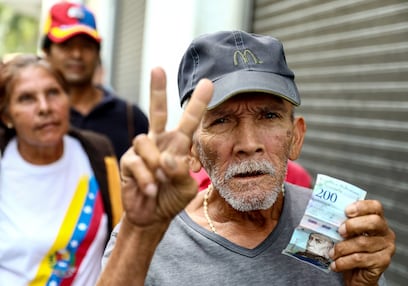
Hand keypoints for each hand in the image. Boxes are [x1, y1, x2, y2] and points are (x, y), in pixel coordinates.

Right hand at [119, 67, 212, 227]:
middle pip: (157, 111)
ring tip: (159, 181)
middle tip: (157, 68)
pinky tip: (150, 190)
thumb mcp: (185, 188)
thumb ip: (181, 172)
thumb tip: (166, 158)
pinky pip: (137, 162)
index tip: (207, 82)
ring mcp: (142, 151)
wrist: (151, 216)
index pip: (189, 121)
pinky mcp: (128, 161)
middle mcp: (159, 142)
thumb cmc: (171, 198)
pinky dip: (146, 178)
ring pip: (145, 141)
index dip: (197, 103)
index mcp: (177, 144)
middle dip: (157, 90)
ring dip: (155, 163)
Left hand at [329, 200, 395, 285]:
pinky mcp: (382, 262)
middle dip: (353, 225)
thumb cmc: (350, 250)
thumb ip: (342, 224)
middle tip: (339, 231)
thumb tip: (324, 217)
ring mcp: (386, 248)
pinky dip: (343, 262)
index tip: (346, 211)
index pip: (375, 206)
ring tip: (331, 253)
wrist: (357, 275)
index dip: (362, 206)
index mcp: (377, 220)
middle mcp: (385, 232)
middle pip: (373, 222)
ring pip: (363, 243)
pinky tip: (335, 264)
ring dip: (342, 248)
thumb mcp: (347, 234)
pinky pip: (360, 259)